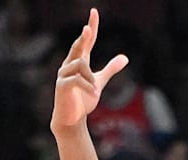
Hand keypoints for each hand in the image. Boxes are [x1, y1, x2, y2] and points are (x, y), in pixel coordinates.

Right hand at [51, 9, 128, 132]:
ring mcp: (64, 74)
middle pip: (78, 46)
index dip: (91, 27)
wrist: (72, 119)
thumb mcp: (99, 82)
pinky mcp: (62, 85)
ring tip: (94, 91)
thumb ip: (110, 69)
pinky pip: (78, 79)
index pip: (86, 41)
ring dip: (91, 78)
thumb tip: (125, 57)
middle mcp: (69, 65)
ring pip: (81, 64)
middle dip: (83, 37)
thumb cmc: (83, 100)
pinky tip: (94, 93)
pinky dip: (89, 86)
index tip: (94, 12)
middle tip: (88, 28)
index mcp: (78, 62)